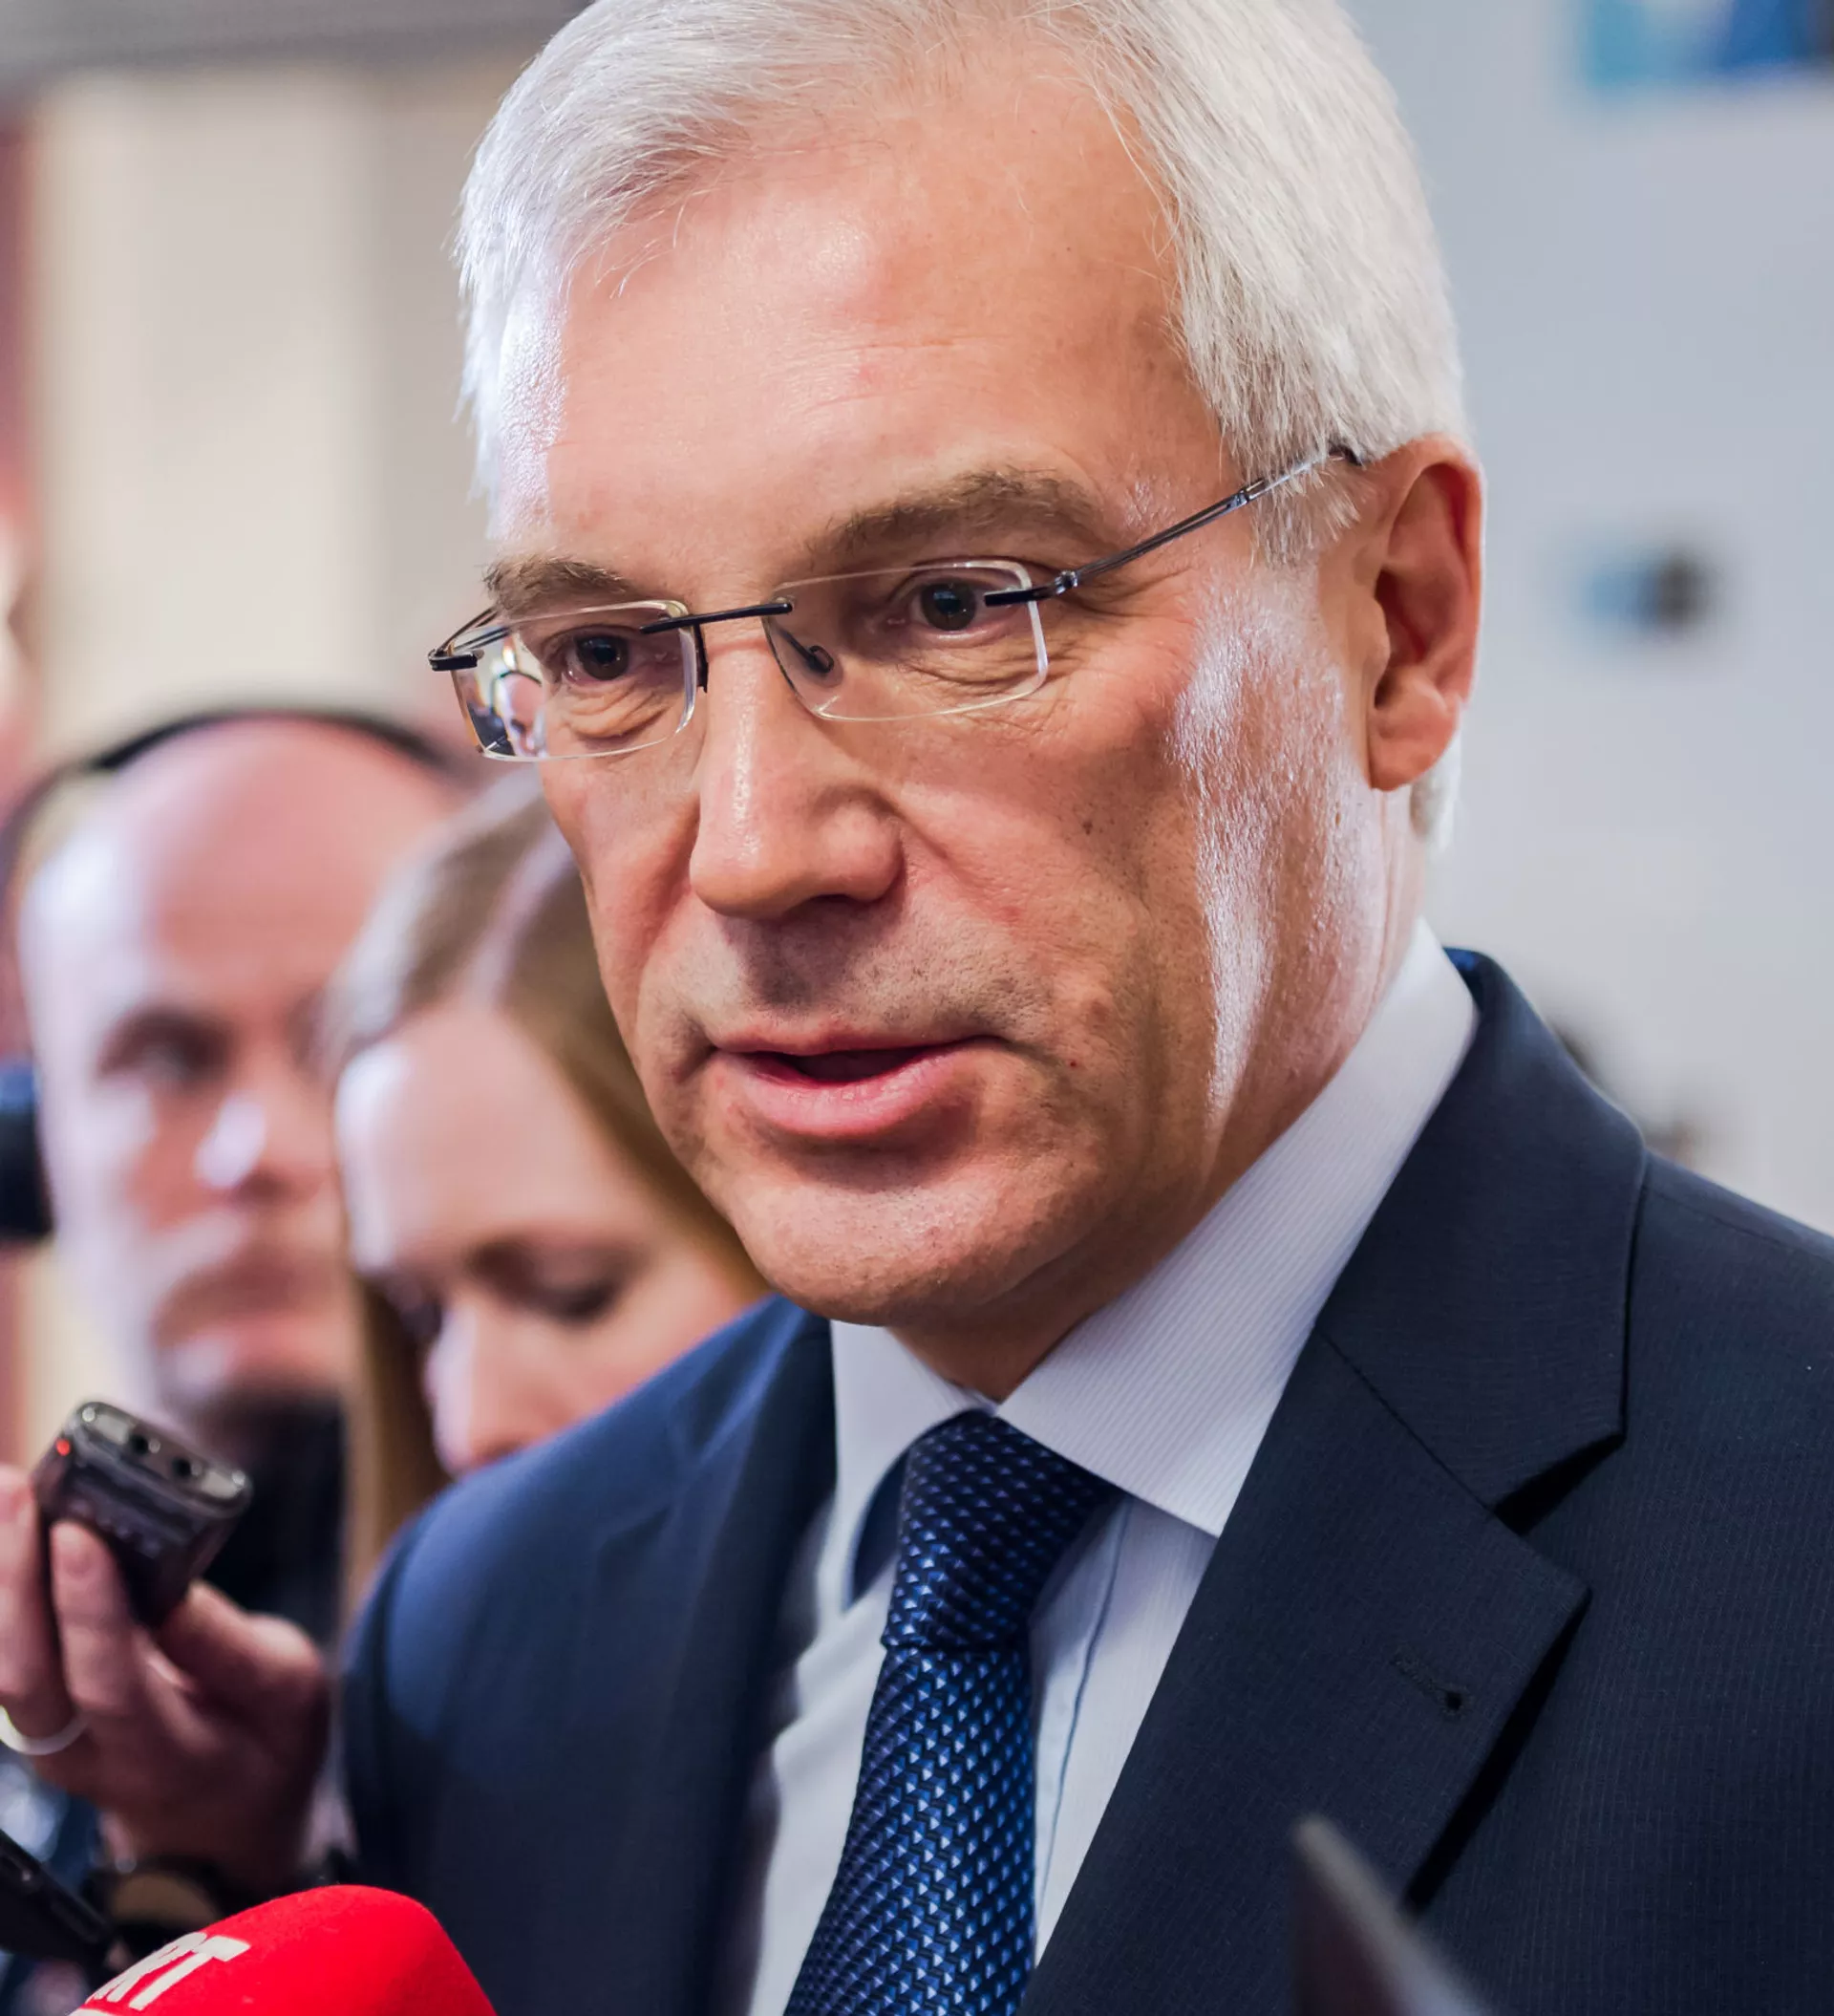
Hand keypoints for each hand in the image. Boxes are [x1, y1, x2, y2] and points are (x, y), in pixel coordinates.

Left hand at [0, 1465, 328, 1894]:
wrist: (219, 1818)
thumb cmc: (264, 1745)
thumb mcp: (289, 1698)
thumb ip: (232, 1651)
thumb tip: (174, 1591)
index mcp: (167, 1755)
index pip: (108, 1686)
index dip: (88, 1611)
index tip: (79, 1534)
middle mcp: (87, 1756)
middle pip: (25, 1678)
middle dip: (16, 1578)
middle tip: (19, 1491)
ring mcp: (48, 1739)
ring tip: (3, 1490)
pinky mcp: (34, 1710)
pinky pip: (0, 1652)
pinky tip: (2, 1526)